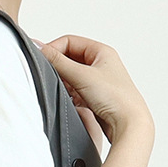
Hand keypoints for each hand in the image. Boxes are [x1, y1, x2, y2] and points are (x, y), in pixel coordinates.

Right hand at [36, 33, 152, 144]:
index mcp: (102, 51)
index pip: (69, 41)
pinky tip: (70, 102)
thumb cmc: (116, 98)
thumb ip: (57, 61)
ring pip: (71, 76)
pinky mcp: (95, 97)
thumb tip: (38, 46)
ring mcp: (98, 81)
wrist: (129, 125)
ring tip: (64, 91)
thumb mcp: (81, 75)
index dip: (53, 49)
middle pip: (69, 58)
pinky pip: (75, 90)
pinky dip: (69, 94)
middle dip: (58, 68)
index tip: (41, 59)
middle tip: (50, 76)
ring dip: (64, 82)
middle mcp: (101, 64)